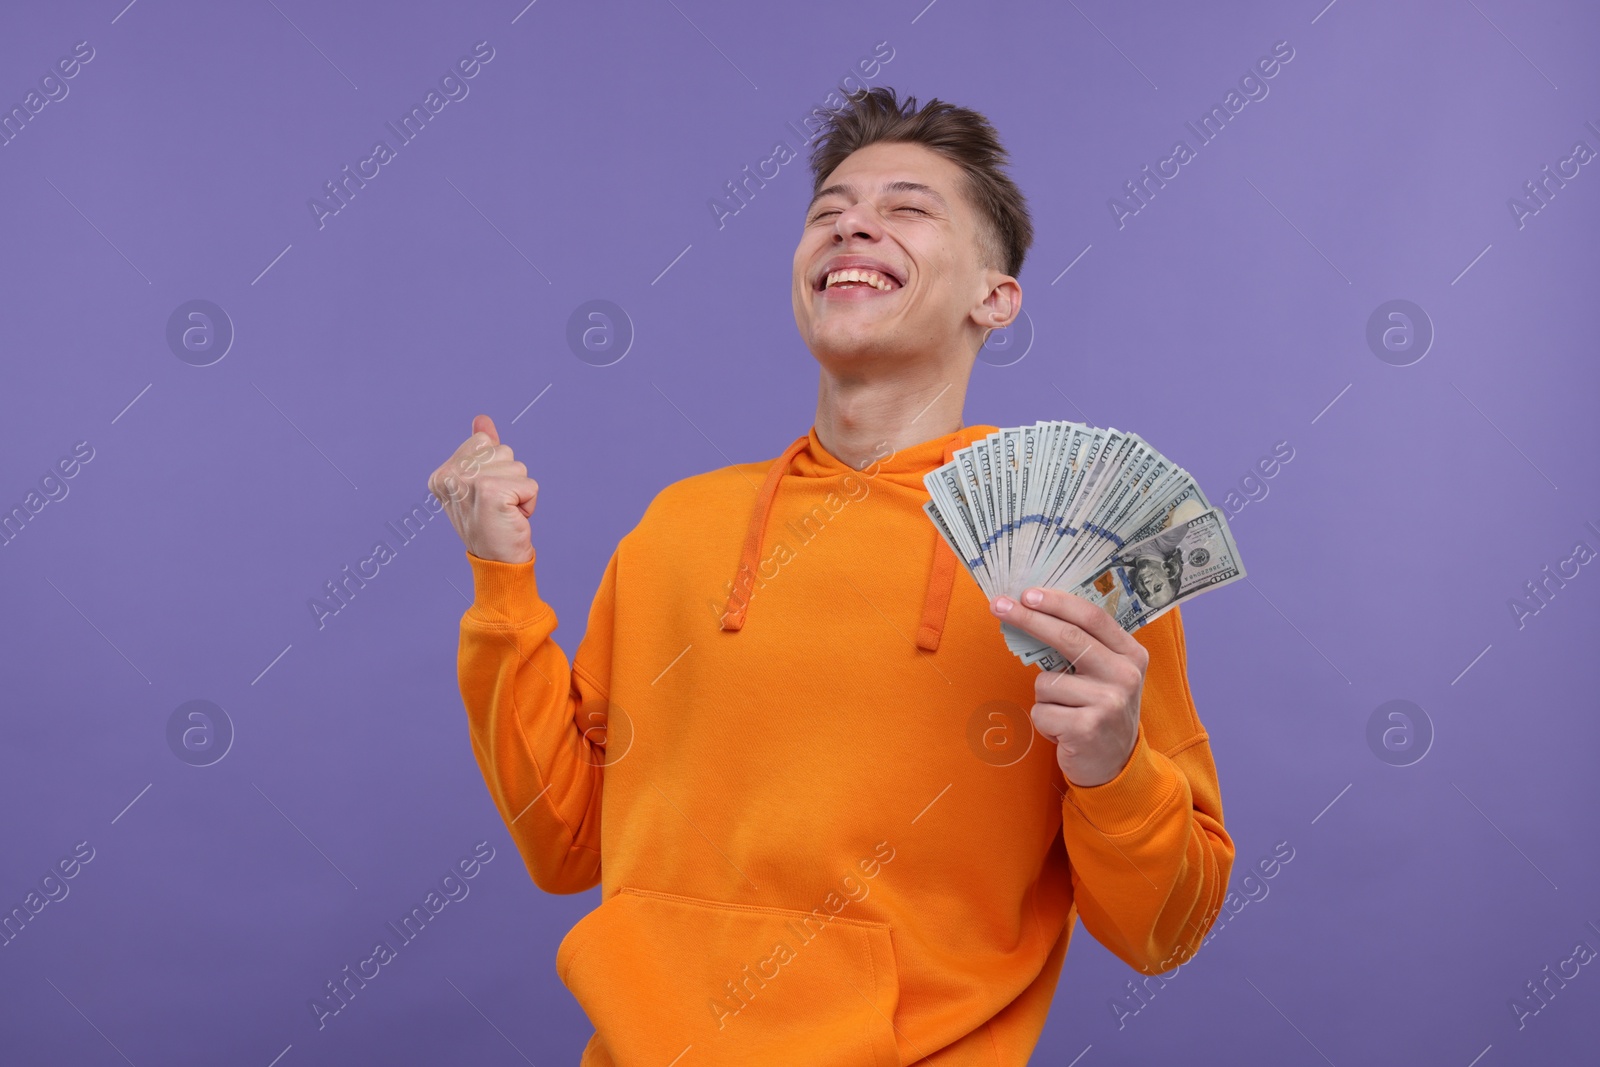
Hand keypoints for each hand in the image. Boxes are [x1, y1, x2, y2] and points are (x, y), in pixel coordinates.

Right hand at [427, 414, 537, 563]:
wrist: (496, 563)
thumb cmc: (491, 524)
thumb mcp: (482, 483)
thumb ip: (481, 451)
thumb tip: (482, 420)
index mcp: (442, 473)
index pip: (484, 442)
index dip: (495, 468)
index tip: (484, 496)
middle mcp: (450, 476)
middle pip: (503, 451)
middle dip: (510, 478)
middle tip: (497, 507)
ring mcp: (468, 482)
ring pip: (518, 467)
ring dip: (519, 491)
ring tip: (504, 513)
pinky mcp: (491, 492)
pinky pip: (530, 485)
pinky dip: (529, 503)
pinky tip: (512, 519)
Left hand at [990, 587, 1149, 787]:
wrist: (1117, 766)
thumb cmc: (1100, 711)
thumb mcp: (1106, 675)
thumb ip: (1084, 647)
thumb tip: (1032, 610)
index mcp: (1131, 654)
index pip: (1091, 617)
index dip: (1057, 602)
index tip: (1027, 593)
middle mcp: (1125, 675)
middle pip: (1068, 638)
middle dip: (1029, 619)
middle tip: (999, 606)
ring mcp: (1108, 702)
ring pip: (1046, 682)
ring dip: (1044, 698)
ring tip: (1065, 713)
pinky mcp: (1088, 727)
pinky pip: (1041, 711)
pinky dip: (1044, 722)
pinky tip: (1064, 731)